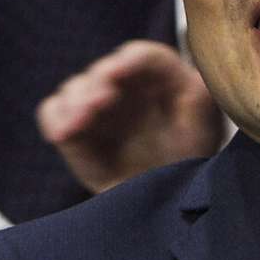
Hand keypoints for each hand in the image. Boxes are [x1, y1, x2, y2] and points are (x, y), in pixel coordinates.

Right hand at [36, 41, 221, 194]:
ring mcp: (98, 107)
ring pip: (75, 88)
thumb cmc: (191, 163)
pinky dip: (55, 118)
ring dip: (74, 102)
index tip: (118, 72)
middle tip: (99, 102)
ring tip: (80, 122)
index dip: (129, 60)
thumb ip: (201, 104)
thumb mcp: (205, 133)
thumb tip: (196, 83)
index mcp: (163, 79)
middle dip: (97, 84)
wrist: (168, 202)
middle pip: (103, 71)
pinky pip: (53, 113)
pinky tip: (63, 133)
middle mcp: (127, 86)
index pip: (144, 57)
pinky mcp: (76, 131)